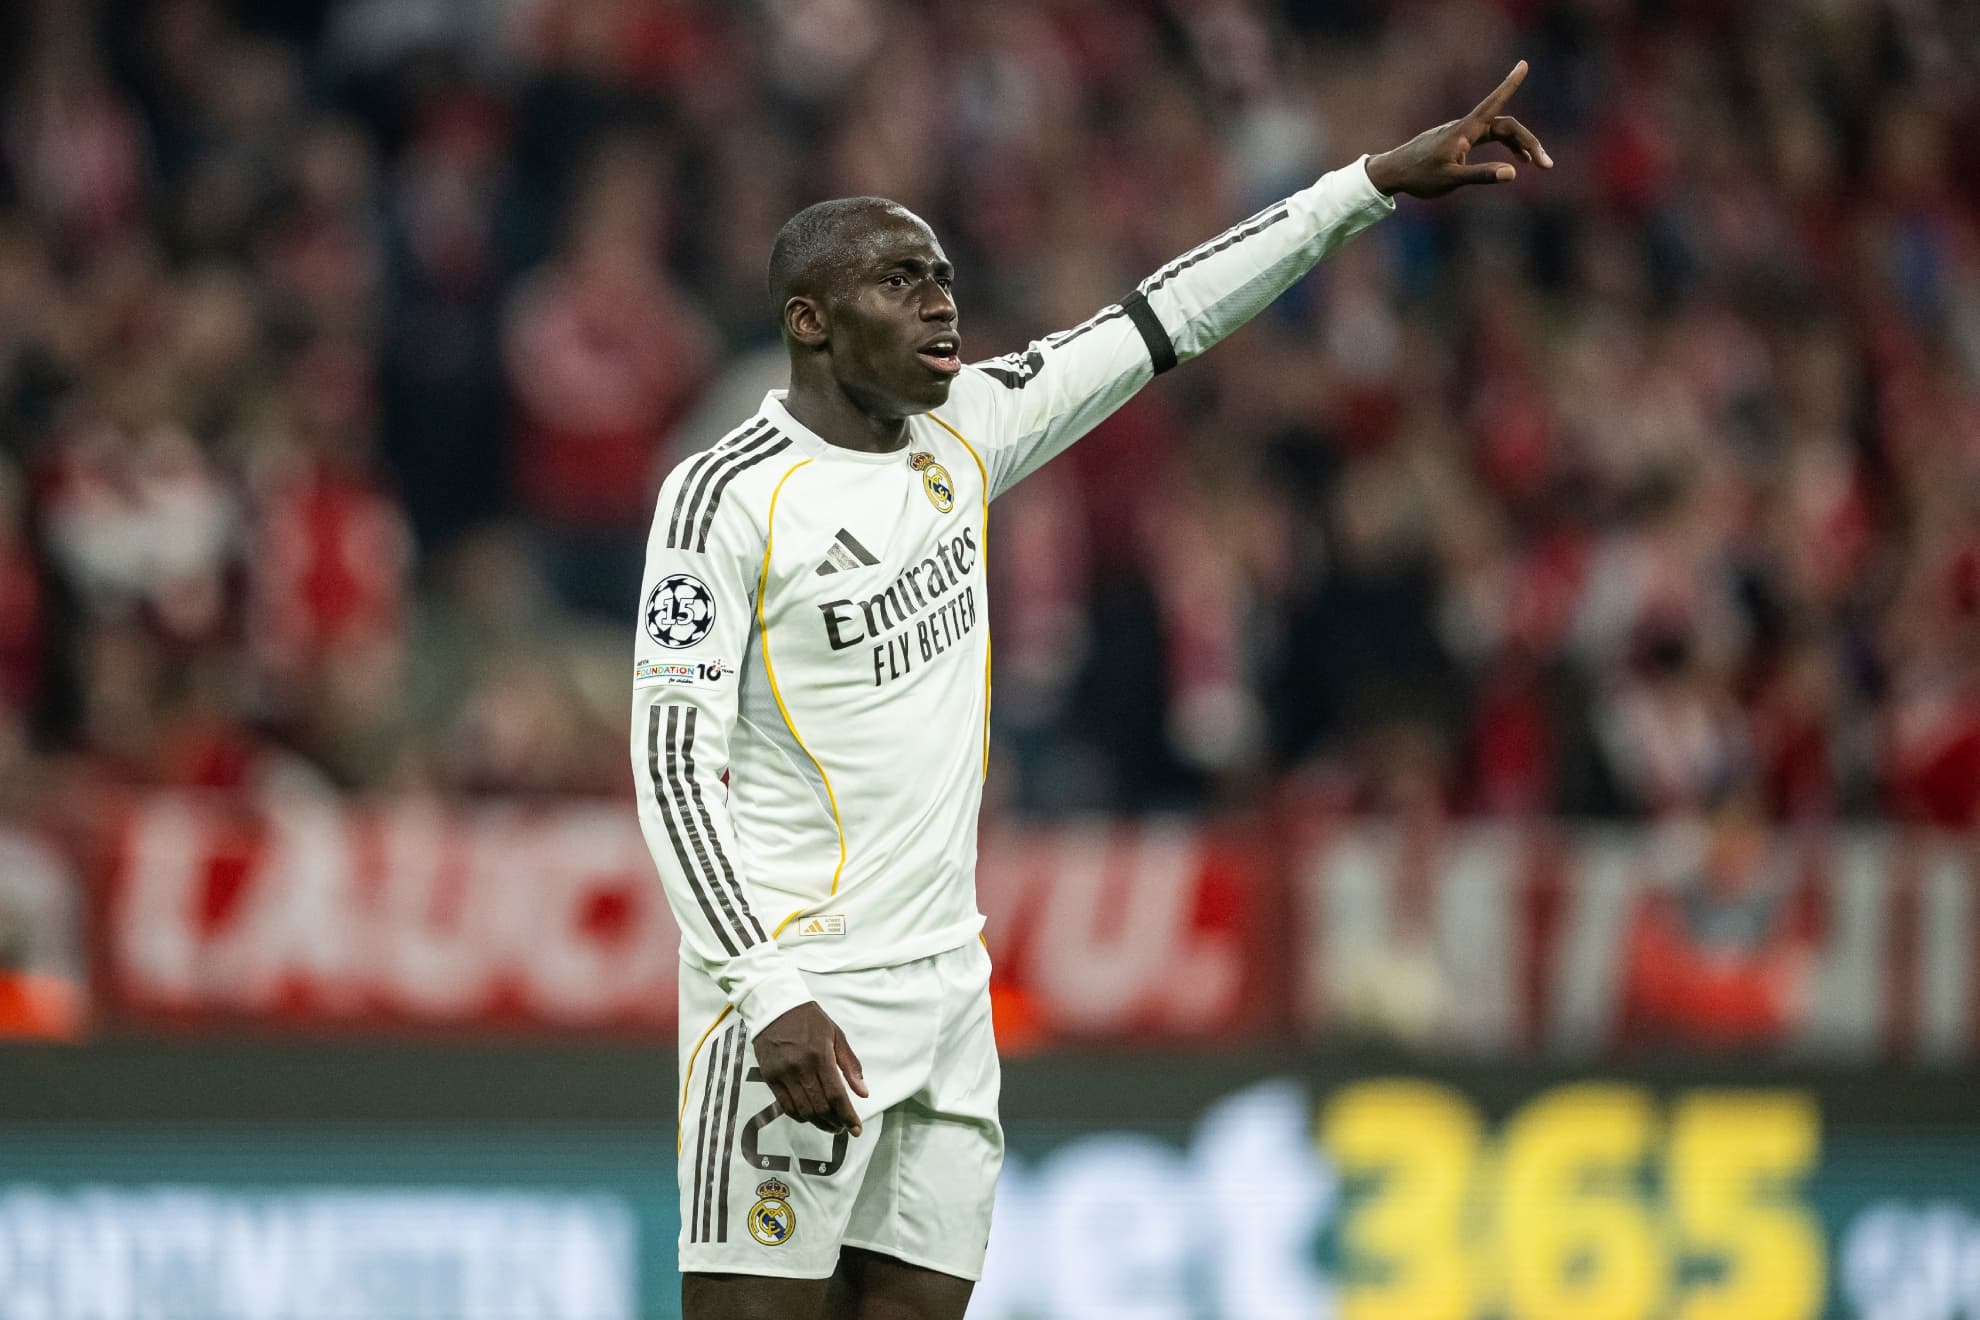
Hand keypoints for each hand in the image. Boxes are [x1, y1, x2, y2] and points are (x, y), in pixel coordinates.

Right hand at [752, 1001, 869, 1135]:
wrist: (776, 1007)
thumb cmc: (809, 1019)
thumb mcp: (836, 1035)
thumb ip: (850, 1064)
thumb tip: (863, 1092)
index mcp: (820, 1056)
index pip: (836, 1095)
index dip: (848, 1116)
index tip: (856, 1129)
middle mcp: (801, 1068)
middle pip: (820, 1107)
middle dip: (835, 1123)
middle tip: (844, 1127)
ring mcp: (783, 1074)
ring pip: (803, 1111)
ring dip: (819, 1123)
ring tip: (830, 1125)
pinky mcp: (770, 1077)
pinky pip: (785, 1106)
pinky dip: (800, 1117)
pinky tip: (810, 1117)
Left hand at [1364, 60, 1552, 198]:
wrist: (1393, 173)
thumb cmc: (1419, 176)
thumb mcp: (1450, 180)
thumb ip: (1481, 175)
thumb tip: (1513, 173)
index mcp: (1465, 131)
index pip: (1493, 104)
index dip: (1510, 85)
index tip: (1523, 64)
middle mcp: (1467, 128)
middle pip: (1506, 125)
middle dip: (1529, 142)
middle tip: (1546, 165)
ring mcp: (1464, 133)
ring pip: (1499, 132)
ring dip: (1520, 145)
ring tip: (1538, 164)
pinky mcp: (1460, 141)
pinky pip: (1489, 138)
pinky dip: (1505, 147)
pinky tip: (1513, 163)